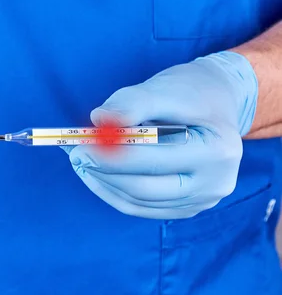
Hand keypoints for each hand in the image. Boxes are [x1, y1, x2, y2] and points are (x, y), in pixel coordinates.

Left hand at [65, 52, 257, 218]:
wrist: (219, 100)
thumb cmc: (192, 90)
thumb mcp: (165, 86)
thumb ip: (132, 102)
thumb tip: (97, 121)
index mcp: (217, 150)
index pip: (153, 160)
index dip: (111, 155)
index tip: (80, 145)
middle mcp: (216, 182)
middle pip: (145, 188)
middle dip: (104, 172)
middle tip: (74, 155)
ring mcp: (204, 200)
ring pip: (141, 202)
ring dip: (105, 184)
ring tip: (81, 162)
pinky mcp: (189, 206)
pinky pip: (144, 207)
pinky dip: (117, 192)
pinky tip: (98, 175)